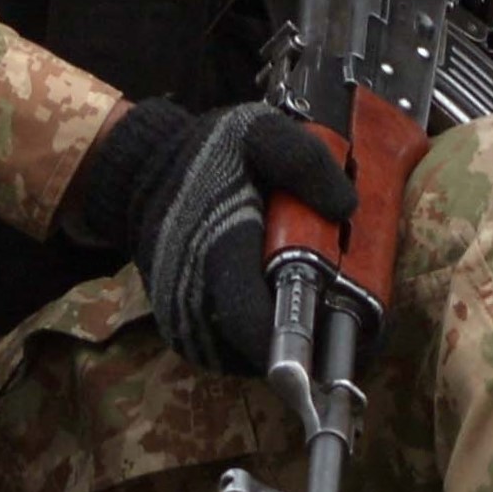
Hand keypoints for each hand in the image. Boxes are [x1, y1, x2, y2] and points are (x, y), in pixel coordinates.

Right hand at [64, 97, 359, 378]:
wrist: (142, 176)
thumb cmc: (206, 157)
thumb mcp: (258, 135)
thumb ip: (303, 162)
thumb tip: (346, 206)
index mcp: (215, 255)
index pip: (258, 325)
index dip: (310, 341)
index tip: (350, 329)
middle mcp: (192, 302)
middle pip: (264, 350)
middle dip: (309, 334)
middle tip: (337, 303)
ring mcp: (183, 323)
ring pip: (249, 356)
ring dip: (283, 335)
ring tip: (303, 294)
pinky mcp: (182, 332)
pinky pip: (231, 351)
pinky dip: (258, 335)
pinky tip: (273, 299)